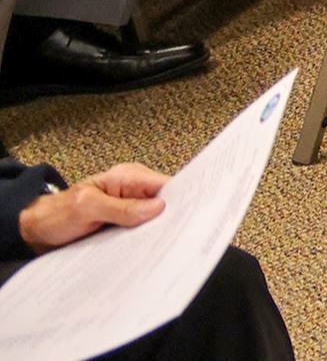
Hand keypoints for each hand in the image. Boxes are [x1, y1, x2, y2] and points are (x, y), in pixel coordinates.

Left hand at [19, 164, 168, 252]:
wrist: (34, 230)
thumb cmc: (57, 214)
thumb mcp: (87, 207)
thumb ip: (121, 207)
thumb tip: (158, 207)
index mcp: (127, 177)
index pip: (165, 184)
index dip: (179, 198)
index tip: (190, 216)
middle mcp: (132, 190)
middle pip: (163, 202)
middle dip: (170, 218)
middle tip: (179, 238)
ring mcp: (128, 208)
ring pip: (153, 219)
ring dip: (156, 232)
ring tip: (165, 248)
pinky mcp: (122, 224)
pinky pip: (139, 230)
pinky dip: (143, 240)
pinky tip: (147, 252)